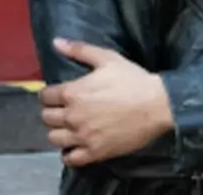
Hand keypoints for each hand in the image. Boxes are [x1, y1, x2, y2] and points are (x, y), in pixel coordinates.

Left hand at [39, 38, 173, 166]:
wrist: (158, 105)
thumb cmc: (132, 80)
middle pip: (46, 118)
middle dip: (52, 112)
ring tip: (68, 128)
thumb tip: (56, 42)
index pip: (45, 96)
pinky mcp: (96, 152)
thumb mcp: (106, 58)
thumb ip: (79, 50)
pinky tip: (75, 146)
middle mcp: (73, 116)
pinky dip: (69, 154)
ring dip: (58, 132)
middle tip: (63, 110)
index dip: (49, 94)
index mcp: (72, 92)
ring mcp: (83, 136)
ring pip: (54, 139)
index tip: (56, 95)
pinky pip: (70, 159)